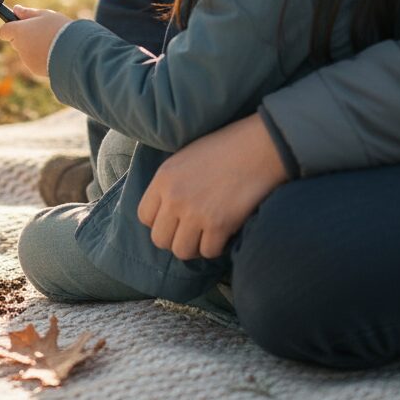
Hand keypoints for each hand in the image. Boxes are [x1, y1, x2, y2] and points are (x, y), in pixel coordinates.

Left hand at [0, 5, 71, 77]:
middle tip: (42, 32)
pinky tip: (54, 53)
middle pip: (15, 41)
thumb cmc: (59, 29)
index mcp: (19, 31)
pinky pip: (35, 62)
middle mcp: (19, 47)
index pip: (4, 31)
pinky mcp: (35, 70)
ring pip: (26, 52)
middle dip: (25, 37)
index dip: (11, 27)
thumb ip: (28, 13)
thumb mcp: (45, 15)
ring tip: (52, 42)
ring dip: (34, 47)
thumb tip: (16, 9)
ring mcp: (26, 60)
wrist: (73, 52)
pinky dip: (41, 58)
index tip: (20, 25)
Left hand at [136, 114, 288, 258]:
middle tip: (190, 232)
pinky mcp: (219, 224)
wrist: (256, 148)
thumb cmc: (222, 149)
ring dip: (194, 247)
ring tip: (205, 235)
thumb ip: (169, 184)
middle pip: (159, 239)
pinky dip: (216, 247)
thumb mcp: (182, 159)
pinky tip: (223, 233)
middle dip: (174, 239)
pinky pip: (209, 252)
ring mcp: (195, 213)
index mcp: (163, 179)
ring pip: (182, 251)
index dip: (158, 221)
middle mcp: (174, 197)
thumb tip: (165, 210)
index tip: (173, 220)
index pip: (144, 216)